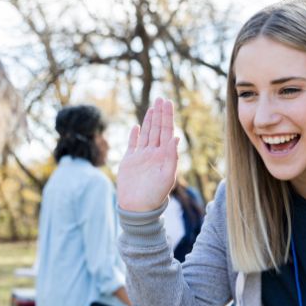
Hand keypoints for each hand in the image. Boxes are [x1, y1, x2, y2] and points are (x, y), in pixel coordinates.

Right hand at [117, 97, 178, 211]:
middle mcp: (153, 154)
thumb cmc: (155, 195)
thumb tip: (176, 136)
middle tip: (161, 98)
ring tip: (153, 108)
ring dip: (149, 121)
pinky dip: (135, 135)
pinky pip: (132, 144)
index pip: (167, 131)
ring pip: (146, 134)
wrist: (137, 208)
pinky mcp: (130, 161)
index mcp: (164, 156)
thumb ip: (171, 156)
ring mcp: (141, 156)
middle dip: (159, 114)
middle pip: (157, 129)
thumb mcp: (167, 176)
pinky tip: (137, 127)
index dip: (167, 116)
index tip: (168, 102)